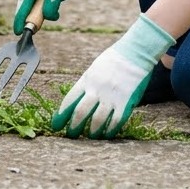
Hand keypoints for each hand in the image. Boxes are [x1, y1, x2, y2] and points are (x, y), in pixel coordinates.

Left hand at [52, 14, 174, 138]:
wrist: (134, 53)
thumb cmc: (114, 60)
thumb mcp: (94, 69)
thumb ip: (87, 84)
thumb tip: (77, 99)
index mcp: (86, 80)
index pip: (69, 100)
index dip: (61, 115)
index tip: (55, 125)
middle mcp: (96, 90)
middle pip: (80, 113)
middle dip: (74, 127)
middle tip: (70, 135)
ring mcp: (111, 97)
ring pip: (98, 120)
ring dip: (92, 132)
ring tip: (89, 137)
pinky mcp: (125, 102)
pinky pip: (116, 121)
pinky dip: (110, 130)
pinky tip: (107, 135)